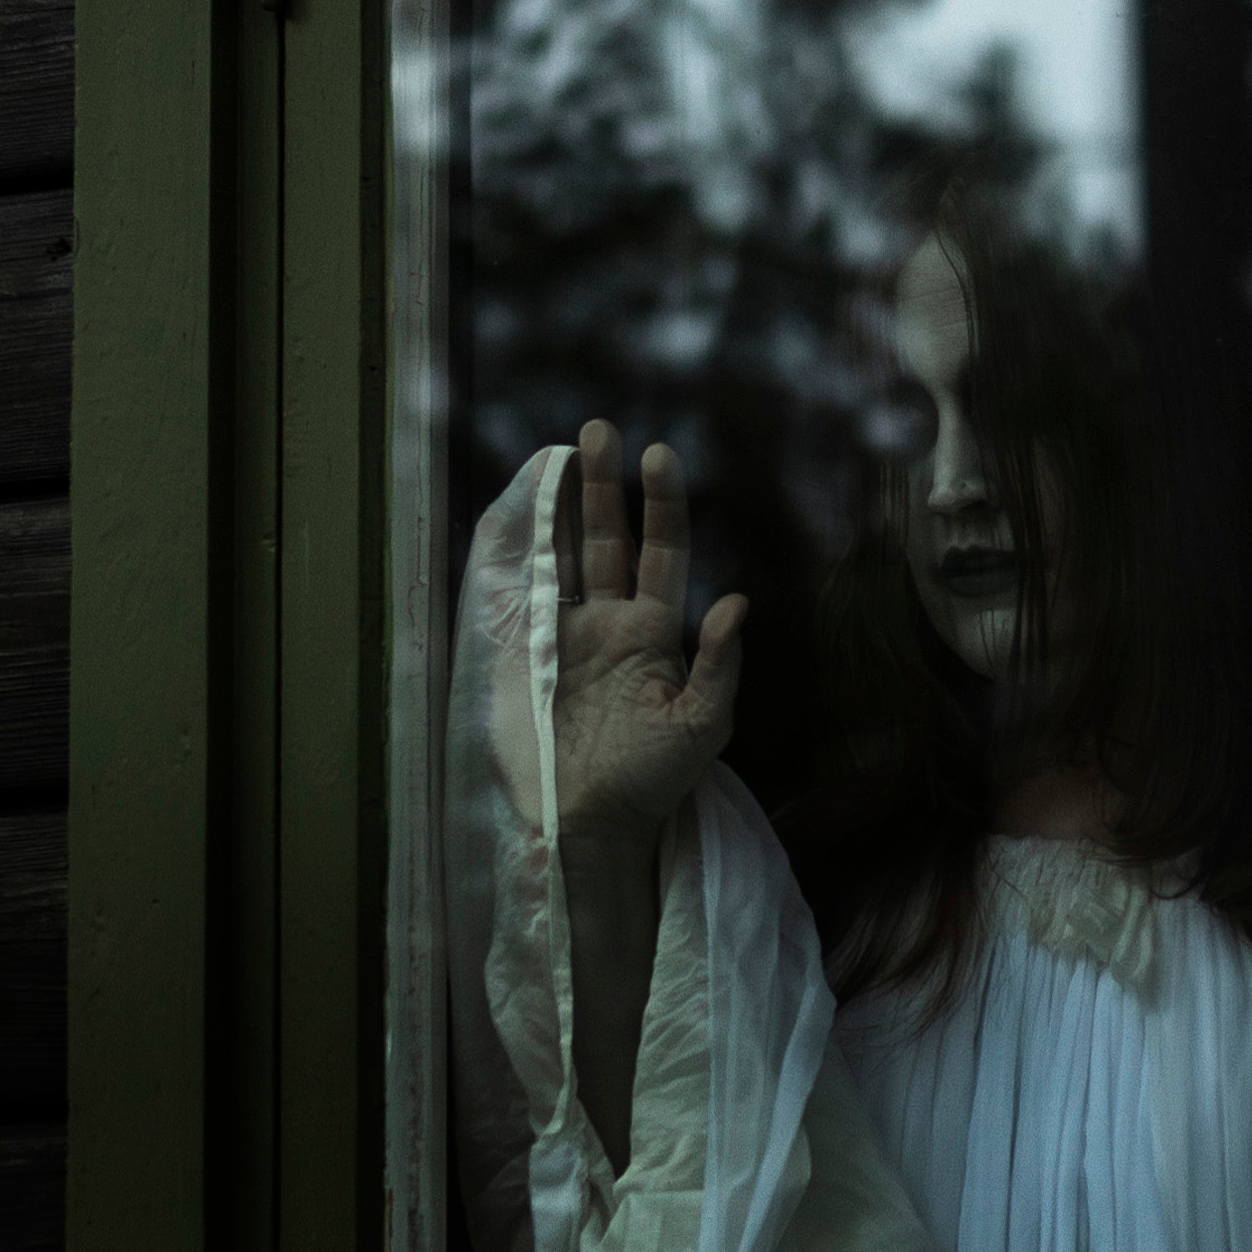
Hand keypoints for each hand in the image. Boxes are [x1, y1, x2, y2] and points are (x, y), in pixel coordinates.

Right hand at [548, 420, 747, 844]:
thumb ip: (718, 665)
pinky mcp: (527, 656)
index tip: (658, 453)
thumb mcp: (702, 726)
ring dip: (559, 507)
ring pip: (563, 556)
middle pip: (608, 539)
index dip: (662, 504)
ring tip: (553, 455)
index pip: (662, 553)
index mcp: (655, 632)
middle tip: (596, 429)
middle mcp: (610, 623)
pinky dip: (518, 556)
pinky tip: (515, 518)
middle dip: (603, 485)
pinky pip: (522, 595)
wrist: (594, 822)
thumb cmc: (655, 779)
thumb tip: (736, 602)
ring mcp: (565, 636)